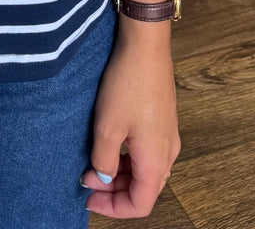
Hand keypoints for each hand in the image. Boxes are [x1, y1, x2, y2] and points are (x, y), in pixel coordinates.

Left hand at [80, 24, 179, 216]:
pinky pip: (147, 152)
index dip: (114, 208)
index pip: (140, 204)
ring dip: (120, 173)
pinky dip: (127, 158)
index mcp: (156, 161)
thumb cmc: (128, 84)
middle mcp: (167, 152)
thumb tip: (102, 176)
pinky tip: (109, 144)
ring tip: (93, 163)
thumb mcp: (107, 126)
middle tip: (87, 181)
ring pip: (145, 170)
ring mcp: (167, 135)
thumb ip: (103, 159)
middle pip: (144, 189)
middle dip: (114, 191)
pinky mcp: (163, 120)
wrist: (146, 46)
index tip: (89, 200)